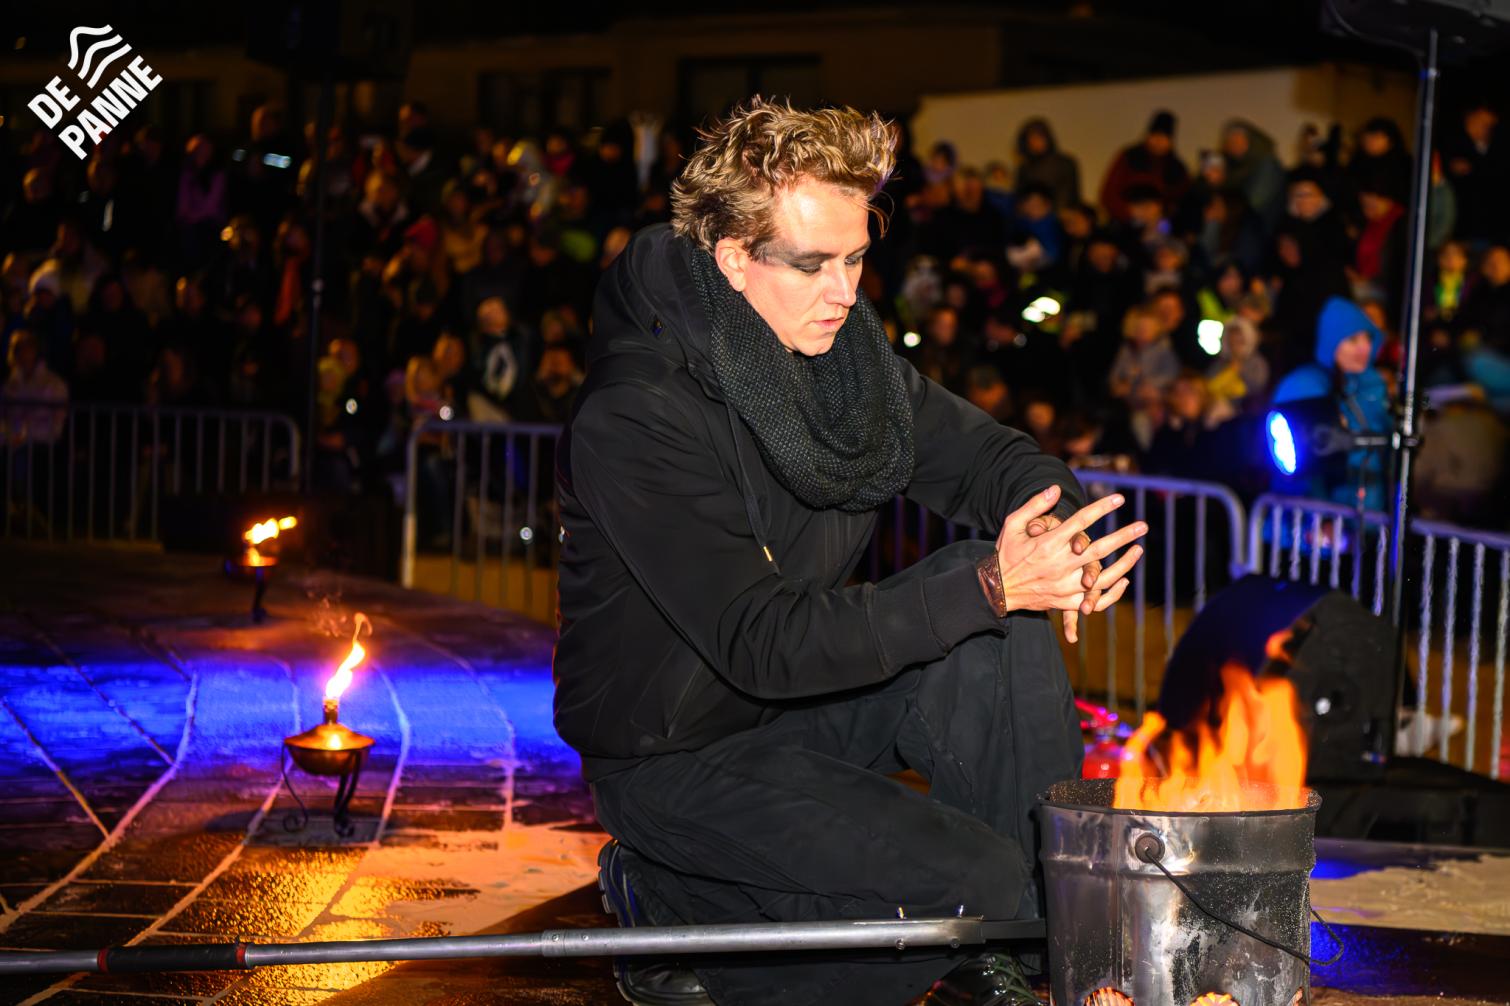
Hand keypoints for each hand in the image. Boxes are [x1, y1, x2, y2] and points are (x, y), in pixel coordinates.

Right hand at [993, 486, 1146, 642]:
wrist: (996, 588)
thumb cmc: (1006, 553)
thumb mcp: (1013, 524)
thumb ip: (1035, 505)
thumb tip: (1056, 489)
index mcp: (1048, 543)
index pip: (1081, 522)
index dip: (1102, 508)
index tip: (1120, 499)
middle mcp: (1060, 564)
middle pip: (1099, 549)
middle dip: (1123, 536)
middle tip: (1143, 526)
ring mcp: (1065, 585)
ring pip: (1103, 576)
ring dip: (1125, 563)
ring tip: (1139, 550)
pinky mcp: (1066, 602)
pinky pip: (1096, 599)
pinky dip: (1113, 592)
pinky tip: (1124, 580)